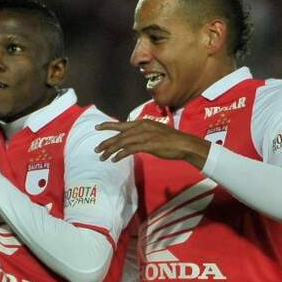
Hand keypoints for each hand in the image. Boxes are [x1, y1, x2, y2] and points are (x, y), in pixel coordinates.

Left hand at [94, 120, 210, 168]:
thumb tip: (133, 139)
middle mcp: (141, 127)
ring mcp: (144, 136)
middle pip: (119, 135)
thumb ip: (143, 133)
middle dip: (106, 143)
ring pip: (122, 142)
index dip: (108, 126)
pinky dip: (120, 154)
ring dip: (110, 150)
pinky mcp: (148, 145)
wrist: (184, 144)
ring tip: (102, 157)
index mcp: (142, 122)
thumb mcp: (155, 132)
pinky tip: (114, 159)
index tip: (97, 127)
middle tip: (96, 150)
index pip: (121, 124)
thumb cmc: (171, 140)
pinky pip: (129, 149)